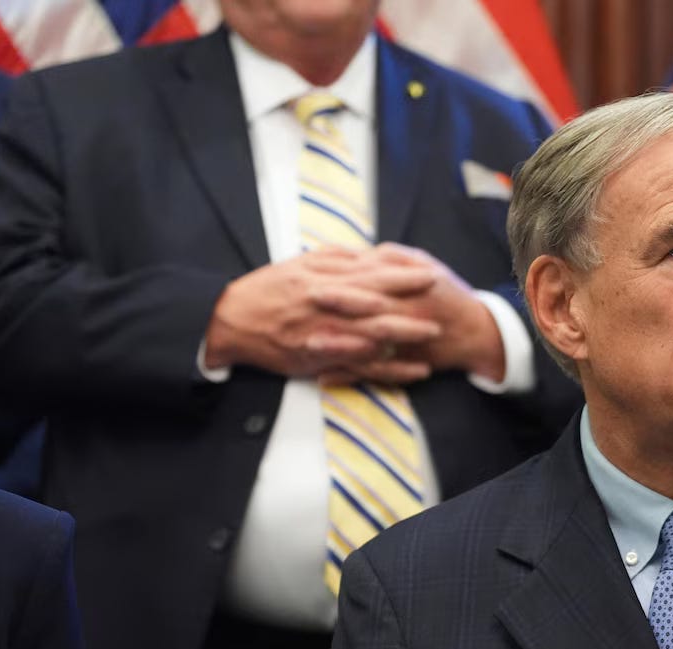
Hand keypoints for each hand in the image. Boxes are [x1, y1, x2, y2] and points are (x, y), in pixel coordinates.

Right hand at [204, 248, 440, 379]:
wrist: (230, 321)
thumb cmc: (267, 290)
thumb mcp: (300, 264)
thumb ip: (336, 258)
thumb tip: (369, 253)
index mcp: (322, 280)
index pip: (370, 275)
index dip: (402, 275)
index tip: (429, 272)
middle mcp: (325, 307)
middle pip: (376, 307)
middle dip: (411, 308)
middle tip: (442, 307)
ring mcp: (323, 335)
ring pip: (371, 338)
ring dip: (404, 338)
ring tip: (434, 336)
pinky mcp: (320, 359)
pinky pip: (360, 367)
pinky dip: (387, 370)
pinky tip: (411, 371)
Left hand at [311, 243, 506, 381]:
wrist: (477, 334)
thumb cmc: (448, 296)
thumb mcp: (427, 266)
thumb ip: (395, 257)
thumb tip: (364, 253)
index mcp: (413, 288)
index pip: (374, 282)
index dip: (344, 282)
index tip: (314, 280)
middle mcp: (409, 315)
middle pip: (368, 312)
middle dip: (336, 311)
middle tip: (304, 307)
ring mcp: (407, 343)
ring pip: (369, 346)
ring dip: (338, 347)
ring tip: (308, 345)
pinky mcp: (404, 366)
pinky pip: (375, 374)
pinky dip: (350, 377)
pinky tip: (324, 379)